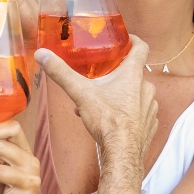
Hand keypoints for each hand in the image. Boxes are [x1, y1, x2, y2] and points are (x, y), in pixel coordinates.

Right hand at [34, 37, 157, 164]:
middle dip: (118, 74)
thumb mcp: (80, 92)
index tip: (125, 39)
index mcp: (133, 75)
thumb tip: (42, 55)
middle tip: (102, 78)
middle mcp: (147, 88)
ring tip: (102, 103)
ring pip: (137, 93)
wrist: (122, 154)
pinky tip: (113, 120)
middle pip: (134, 72)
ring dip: (121, 95)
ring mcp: (150, 107)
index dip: (133, 40)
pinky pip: (140, 112)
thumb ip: (61, 73)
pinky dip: (128, 112)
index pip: (141, 47)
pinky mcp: (150, 124)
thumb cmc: (107, 121)